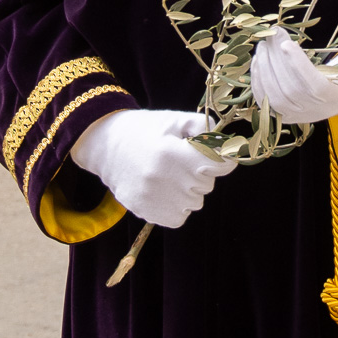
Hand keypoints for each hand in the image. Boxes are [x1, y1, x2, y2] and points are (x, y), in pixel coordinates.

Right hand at [70, 108, 235, 227]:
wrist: (106, 145)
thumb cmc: (145, 130)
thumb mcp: (175, 119)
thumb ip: (205, 128)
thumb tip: (231, 145)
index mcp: (172, 152)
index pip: (219, 165)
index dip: (221, 160)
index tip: (217, 156)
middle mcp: (163, 178)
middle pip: (207, 185)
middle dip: (201, 174)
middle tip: (182, 162)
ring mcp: (153, 198)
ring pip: (195, 203)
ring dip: (189, 192)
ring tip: (170, 176)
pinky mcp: (146, 213)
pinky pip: (180, 218)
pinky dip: (177, 208)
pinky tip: (164, 192)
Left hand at [248, 27, 337, 124]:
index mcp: (337, 98)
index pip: (315, 85)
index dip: (299, 66)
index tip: (286, 43)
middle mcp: (316, 111)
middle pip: (291, 88)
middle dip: (276, 60)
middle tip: (271, 34)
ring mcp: (299, 116)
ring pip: (275, 97)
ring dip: (264, 69)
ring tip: (263, 45)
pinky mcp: (286, 116)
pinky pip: (266, 103)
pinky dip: (258, 82)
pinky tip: (258, 61)